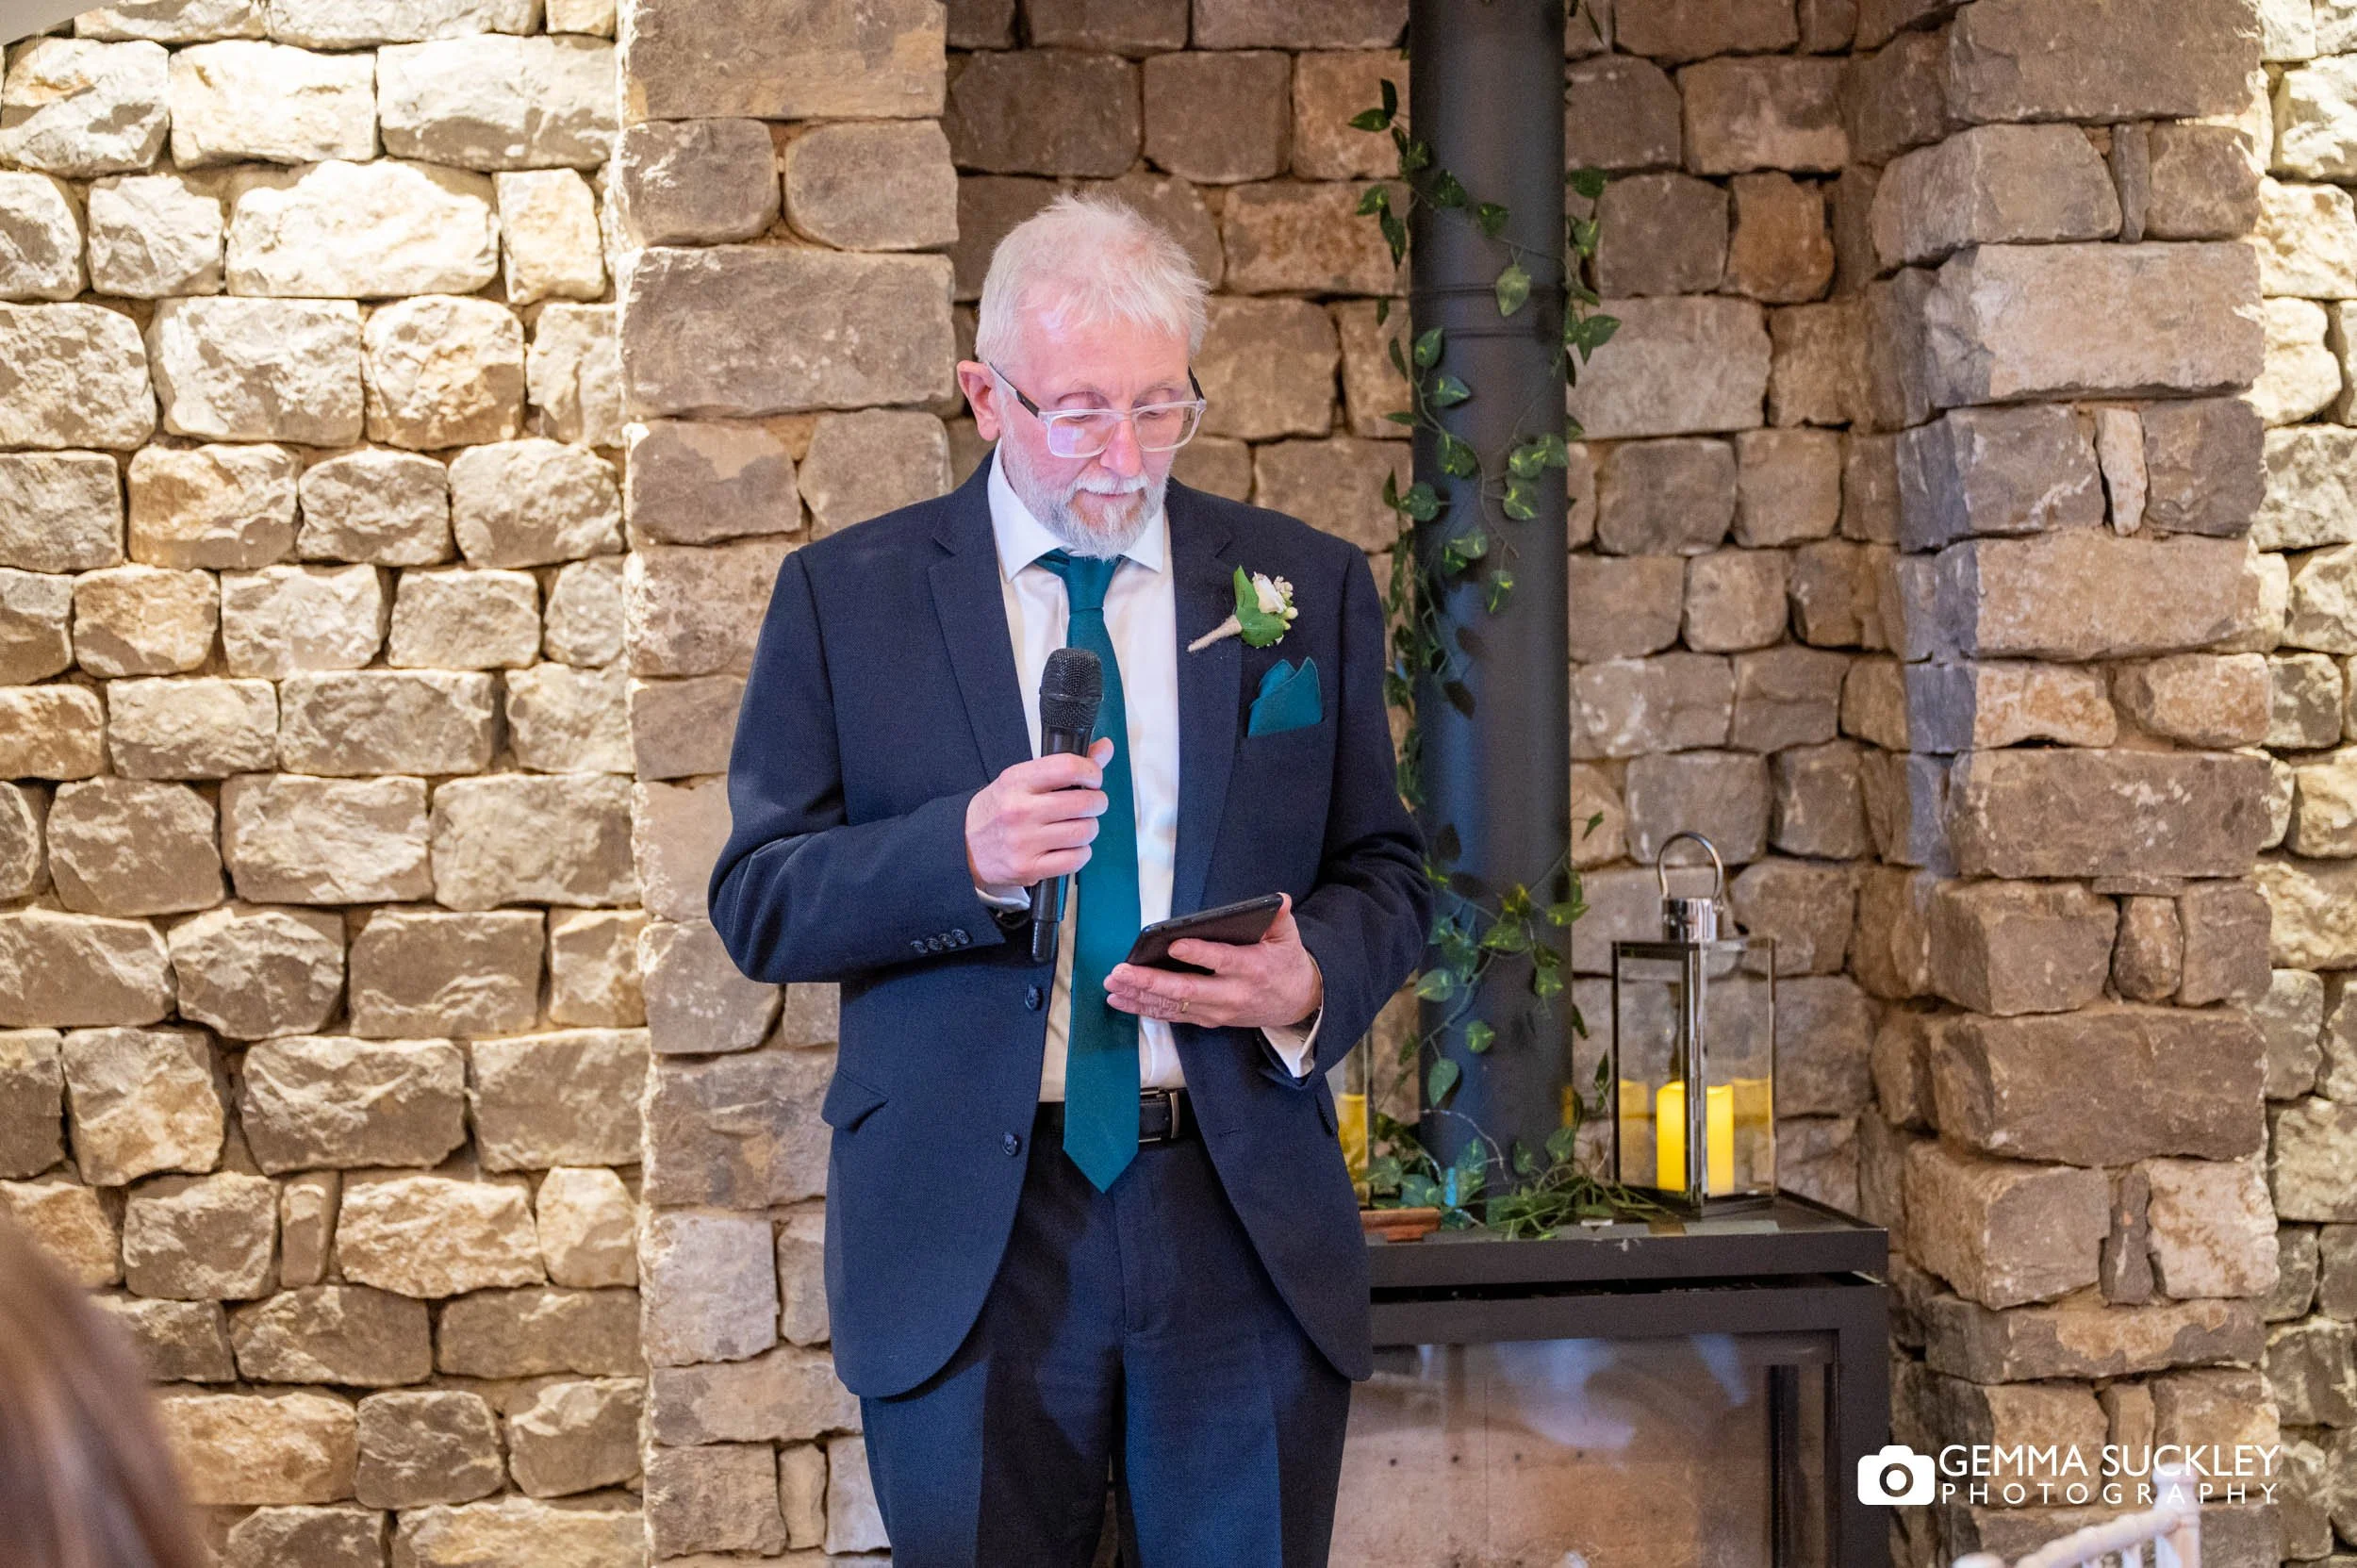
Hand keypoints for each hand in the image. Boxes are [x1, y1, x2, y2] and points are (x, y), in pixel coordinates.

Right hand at [965, 737, 1113, 887]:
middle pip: (1084, 802)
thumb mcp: (1021, 780)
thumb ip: (1064, 765)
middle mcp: (1020, 810)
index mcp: (1017, 781)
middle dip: (1097, 802)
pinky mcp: (1029, 867)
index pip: (1068, 767)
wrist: (962, 846)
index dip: (1091, 771)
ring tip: (1077, 826)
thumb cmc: (997, 811)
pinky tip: (1069, 847)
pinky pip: (1076, 859)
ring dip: (1089, 828)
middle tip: (1090, 803)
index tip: (1092, 778)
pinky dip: (1081, 853)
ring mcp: (1024, 841)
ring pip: (1085, 831)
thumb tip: (1104, 748)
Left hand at [1104, 892, 1321, 1030]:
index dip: (1198, 954)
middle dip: (1150, 982)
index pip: (1222, 961)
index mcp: (1252, 969)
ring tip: (1113, 985)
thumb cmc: (1286, 964)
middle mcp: (1232, 994)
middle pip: (1187, 990)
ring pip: (1174, 1006)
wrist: (1297, 1004)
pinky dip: (1145, 1009)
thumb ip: (1280, 918)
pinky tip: (1122, 1000)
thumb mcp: (1289, 937)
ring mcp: (1218, 1011)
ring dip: (1140, 997)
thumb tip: (1280, 899)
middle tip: (1121, 971)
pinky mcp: (1209, 1020)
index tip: (1172, 945)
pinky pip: (1173, 1016)